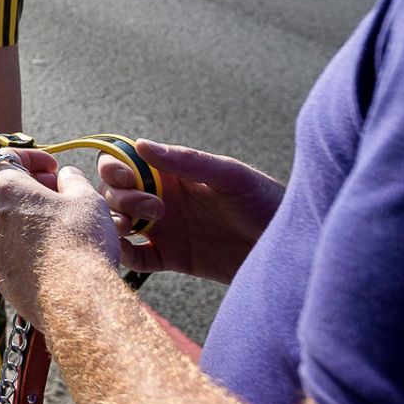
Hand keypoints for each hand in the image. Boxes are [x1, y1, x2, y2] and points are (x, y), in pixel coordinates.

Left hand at [0, 150, 119, 324]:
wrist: (75, 300)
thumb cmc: (81, 243)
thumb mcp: (86, 199)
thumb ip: (73, 180)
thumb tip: (65, 176)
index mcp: (8, 191)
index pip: (7, 159)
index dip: (32, 157)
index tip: (53, 166)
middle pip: (10, 193)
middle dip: (36, 190)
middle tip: (64, 197)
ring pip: (13, 225)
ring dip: (34, 220)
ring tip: (66, 229)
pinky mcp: (2, 277)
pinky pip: (15, 254)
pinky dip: (31, 248)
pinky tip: (58, 257)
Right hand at [99, 140, 282, 283]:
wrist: (288, 250)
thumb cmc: (265, 201)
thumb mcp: (228, 176)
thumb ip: (185, 160)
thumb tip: (140, 144)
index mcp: (172, 174)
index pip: (126, 163)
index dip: (115, 168)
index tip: (126, 178)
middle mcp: (162, 198)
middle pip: (116, 193)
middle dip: (121, 198)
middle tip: (155, 210)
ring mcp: (164, 229)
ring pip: (119, 223)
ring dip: (115, 224)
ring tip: (133, 230)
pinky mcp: (171, 258)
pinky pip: (135, 257)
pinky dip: (121, 255)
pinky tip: (126, 252)